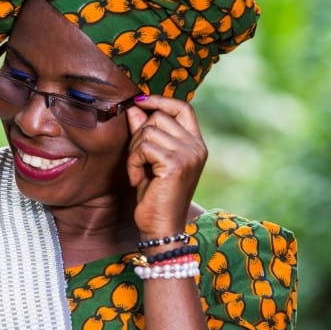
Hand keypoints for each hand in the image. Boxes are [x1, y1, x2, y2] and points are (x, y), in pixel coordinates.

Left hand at [125, 95, 207, 237]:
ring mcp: (189, 155)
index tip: (139, 102)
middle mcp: (197, 147)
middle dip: (139, 134)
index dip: (160, 101)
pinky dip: (133, 162)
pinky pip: (144, 147)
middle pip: (159, 117)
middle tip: (137, 160)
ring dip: (134, 151)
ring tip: (138, 172)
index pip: (183, 107)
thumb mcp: (149, 160)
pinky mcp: (176, 164)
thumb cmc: (155, 197)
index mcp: (196, 144)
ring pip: (148, 131)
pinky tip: (137, 180)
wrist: (161, 228)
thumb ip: (145, 133)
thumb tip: (135, 107)